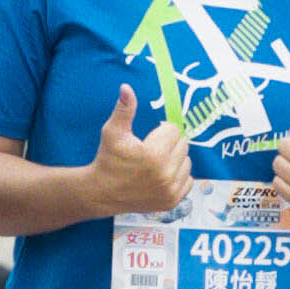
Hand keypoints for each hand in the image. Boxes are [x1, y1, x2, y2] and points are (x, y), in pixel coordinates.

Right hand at [81, 82, 188, 216]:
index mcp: (154, 155)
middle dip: (169, 144)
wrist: (101, 193)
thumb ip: (124, 109)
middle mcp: (166, 174)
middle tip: (151, 150)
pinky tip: (162, 176)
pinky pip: (188, 180)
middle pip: (183, 145)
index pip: (173, 130)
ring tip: (156, 163)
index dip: (160, 131)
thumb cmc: (108, 159)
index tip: (148, 139)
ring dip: (175, 159)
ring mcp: (170, 190)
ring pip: (187, 162)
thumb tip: (127, 87)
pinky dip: (178, 176)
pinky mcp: (172, 202)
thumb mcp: (112, 132)